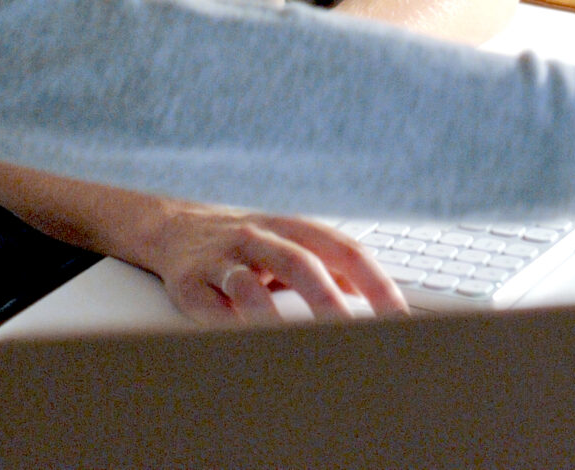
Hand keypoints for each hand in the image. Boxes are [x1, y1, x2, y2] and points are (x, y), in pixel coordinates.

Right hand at [134, 207, 410, 324]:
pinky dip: (224, 325)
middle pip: (300, 264)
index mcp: (294, 229)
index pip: (344, 251)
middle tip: (355, 337)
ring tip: (294, 346)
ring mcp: (221, 258)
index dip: (374, 283)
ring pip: (248, 284)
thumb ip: (335, 268)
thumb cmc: (250, 245)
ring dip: (272, 316)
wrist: (174, 228)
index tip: (400, 318)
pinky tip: (241, 345)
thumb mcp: (293, 244)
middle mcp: (259, 238)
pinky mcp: (189, 282)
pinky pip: (206, 304)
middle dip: (329, 302)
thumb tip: (387, 303)